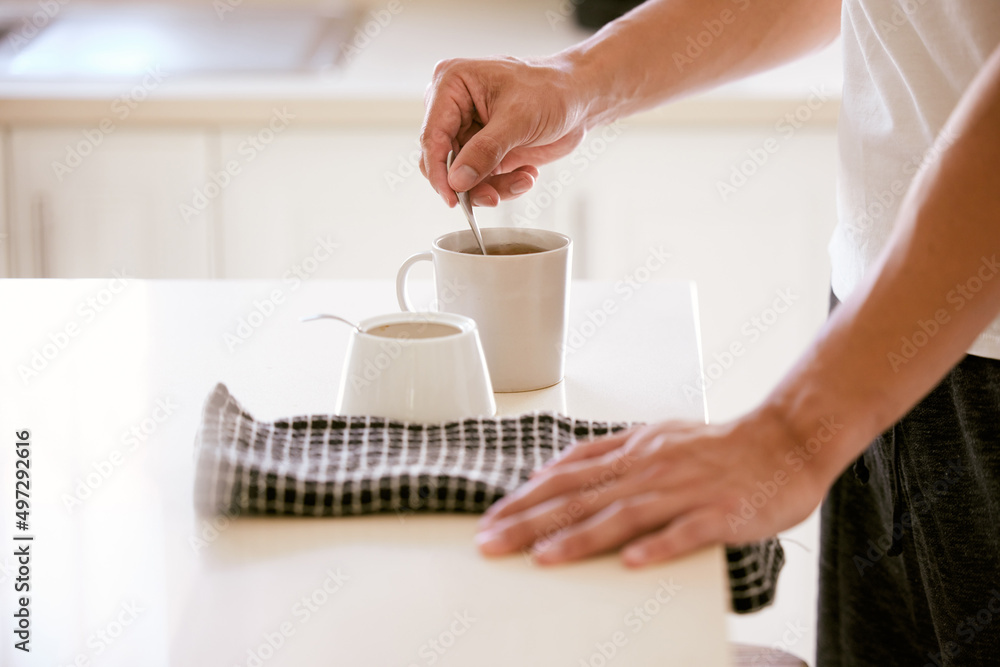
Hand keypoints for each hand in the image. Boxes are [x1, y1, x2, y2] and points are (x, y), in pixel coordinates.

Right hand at [419, 55, 588, 207]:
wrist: (580, 98)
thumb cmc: (552, 90)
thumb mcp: (518, 119)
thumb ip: (485, 151)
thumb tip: (458, 180)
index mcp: (452, 85)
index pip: (432, 136)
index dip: (439, 171)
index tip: (452, 197)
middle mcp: (454, 108)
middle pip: (443, 161)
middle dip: (469, 183)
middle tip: (493, 196)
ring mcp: (469, 131)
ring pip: (462, 176)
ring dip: (491, 187)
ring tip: (522, 180)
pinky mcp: (484, 150)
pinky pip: (481, 180)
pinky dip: (503, 185)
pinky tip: (525, 174)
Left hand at [476, 410, 829, 566]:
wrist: (784, 441)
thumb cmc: (718, 446)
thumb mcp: (654, 437)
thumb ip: (606, 453)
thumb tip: (554, 468)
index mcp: (633, 452)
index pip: (566, 476)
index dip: (525, 498)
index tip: (490, 519)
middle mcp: (650, 468)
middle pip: (582, 497)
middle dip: (531, 522)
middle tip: (491, 543)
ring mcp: (684, 490)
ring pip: (624, 515)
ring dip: (580, 538)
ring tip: (542, 559)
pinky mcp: (720, 512)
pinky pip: (686, 531)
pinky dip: (658, 546)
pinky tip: (631, 563)